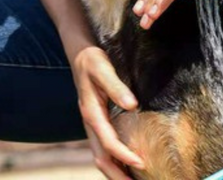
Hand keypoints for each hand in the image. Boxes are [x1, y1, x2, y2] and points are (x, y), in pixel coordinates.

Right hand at [73, 46, 144, 178]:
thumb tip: (132, 105)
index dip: (124, 155)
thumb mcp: (103, 69)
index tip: (141, 163)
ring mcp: (92, 123)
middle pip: (100, 158)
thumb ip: (116, 87)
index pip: (107, 143)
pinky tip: (126, 161)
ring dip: (115, 170)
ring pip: (100, 155)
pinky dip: (114, 158)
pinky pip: (103, 146)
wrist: (80, 55)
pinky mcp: (97, 120)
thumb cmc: (92, 61)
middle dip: (117, 175)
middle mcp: (90, 122)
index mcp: (91, 113)